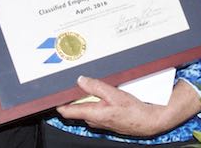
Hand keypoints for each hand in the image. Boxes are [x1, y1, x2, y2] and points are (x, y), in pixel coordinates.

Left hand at [56, 76, 200, 137]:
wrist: (148, 121)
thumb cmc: (133, 110)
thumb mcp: (114, 94)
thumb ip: (96, 87)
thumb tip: (81, 80)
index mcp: (93, 114)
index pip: (68, 111)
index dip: (59, 102)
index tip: (53, 92)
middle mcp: (94, 119)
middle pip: (78, 106)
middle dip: (75, 94)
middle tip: (73, 79)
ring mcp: (100, 120)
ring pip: (88, 106)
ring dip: (87, 96)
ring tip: (88, 81)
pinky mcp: (107, 118)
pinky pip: (96, 107)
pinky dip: (96, 99)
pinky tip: (103, 91)